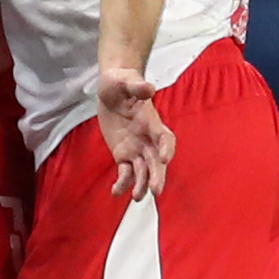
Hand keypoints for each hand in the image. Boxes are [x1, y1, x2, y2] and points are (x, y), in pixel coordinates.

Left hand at [96, 64, 176, 200]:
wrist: (112, 89)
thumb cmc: (121, 82)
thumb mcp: (126, 81)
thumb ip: (137, 86)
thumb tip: (149, 87)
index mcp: (152, 122)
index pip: (165, 138)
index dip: (167, 148)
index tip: (164, 158)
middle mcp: (147, 138)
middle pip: (156, 161)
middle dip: (157, 175)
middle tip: (156, 191)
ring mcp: (136, 148)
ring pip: (143, 170)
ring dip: (142, 184)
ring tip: (137, 198)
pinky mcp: (123, 154)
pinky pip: (126, 171)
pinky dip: (123, 182)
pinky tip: (116, 193)